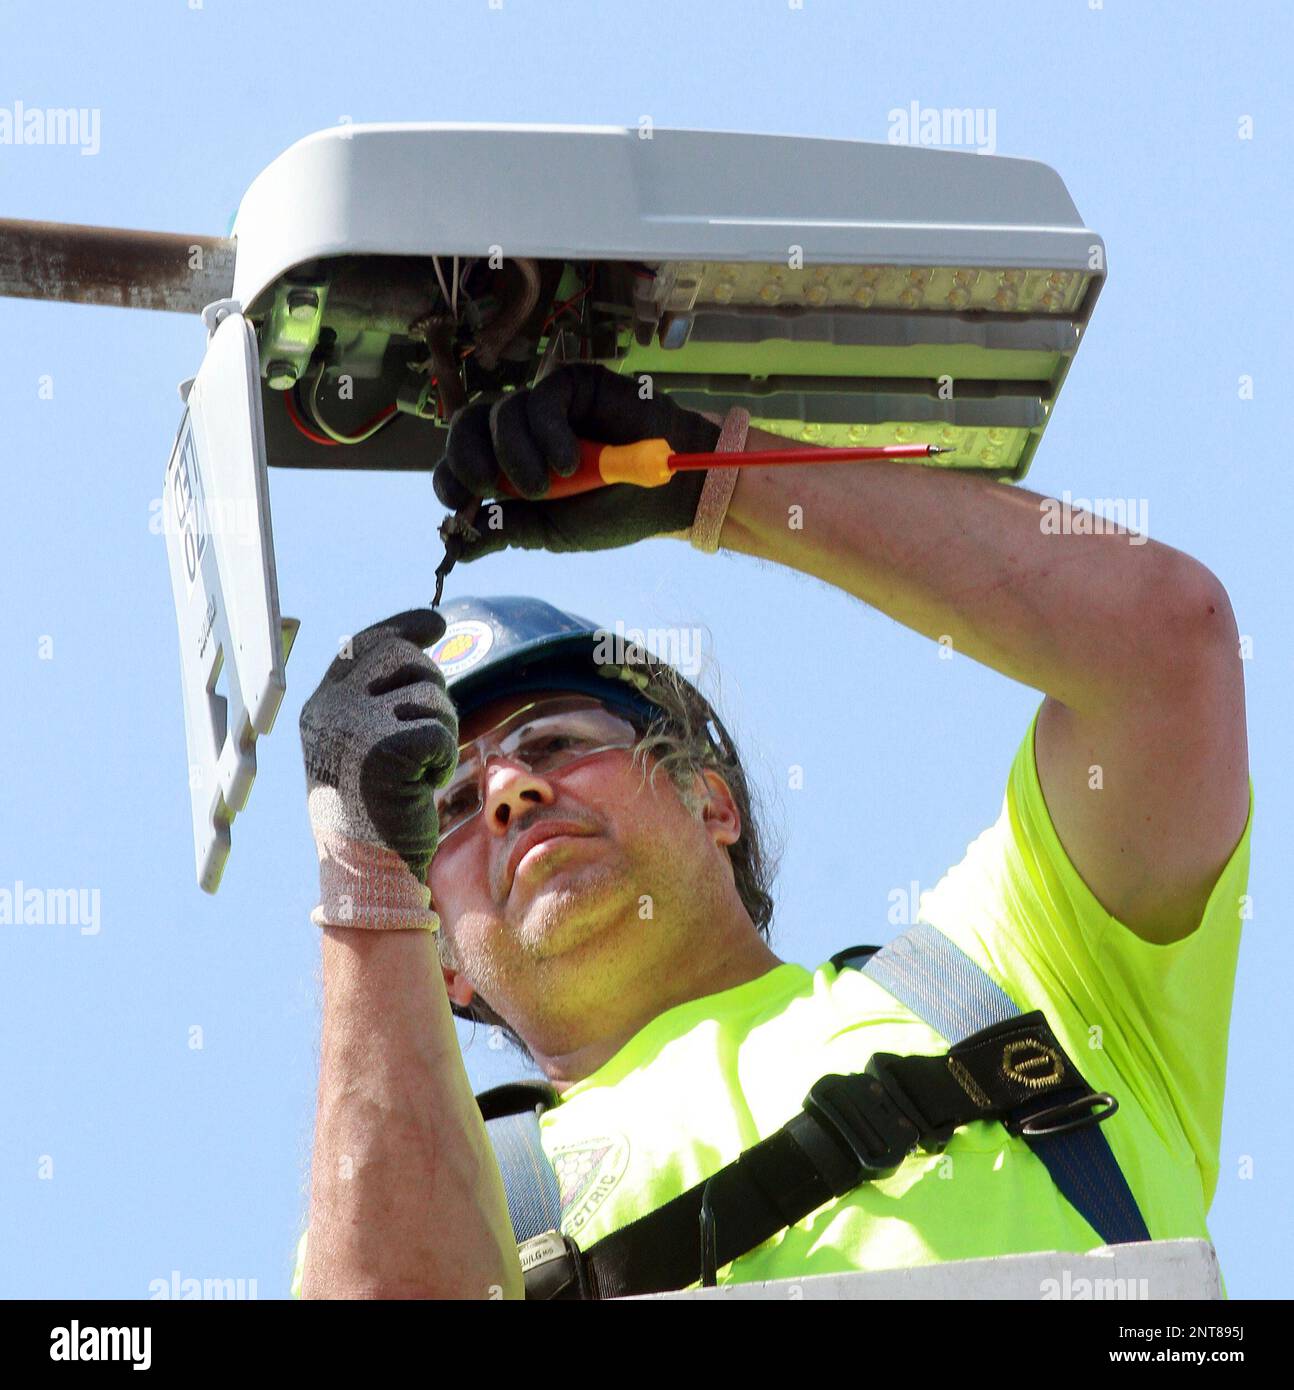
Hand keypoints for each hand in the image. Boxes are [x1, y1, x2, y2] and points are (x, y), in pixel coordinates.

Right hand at [299, 608, 458, 928]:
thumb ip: (380, 696)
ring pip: (431, 695)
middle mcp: (330, 709)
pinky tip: (421, 784)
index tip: (436, 623)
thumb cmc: (374, 809)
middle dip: (433, 692)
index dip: (404, 627)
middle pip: (408, 661)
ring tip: (416, 770)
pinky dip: (442, 757)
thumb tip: (424, 637)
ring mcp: (354, 727)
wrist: (367, 868)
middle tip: (425, 741)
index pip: (366, 644)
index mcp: (320, 705)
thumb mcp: (364, 743)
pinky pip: (440, 731)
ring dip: (441, 731)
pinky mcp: (385, 750)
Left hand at [431, 363, 721, 561]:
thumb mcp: (551, 530)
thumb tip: (456, 548)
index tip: (460, 502)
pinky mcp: (570, 385)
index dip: (449, 477)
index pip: (458, 462)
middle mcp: (519, 433)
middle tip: (490, 483)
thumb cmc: (613, 510)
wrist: (669, 493)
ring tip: (552, 482)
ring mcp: (544, 405)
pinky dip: (548, 432)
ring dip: (517, 452)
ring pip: (501, 412)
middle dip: (467, 456)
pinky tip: (570, 461)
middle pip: (467, 426)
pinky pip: (540, 399)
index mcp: (508, 468)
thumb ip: (506, 531)